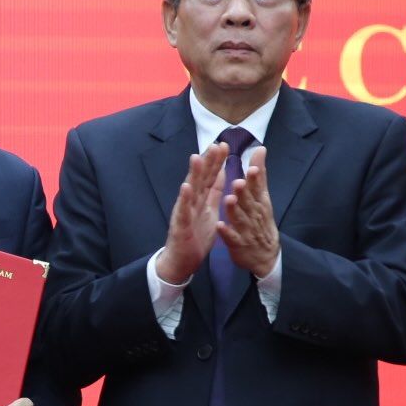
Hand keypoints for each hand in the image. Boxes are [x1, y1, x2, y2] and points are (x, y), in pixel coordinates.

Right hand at [156, 143, 229, 284]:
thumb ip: (213, 191)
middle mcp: (191, 201)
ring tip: (196, 158)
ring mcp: (184, 212)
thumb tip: (221, 172)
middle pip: (200, 178)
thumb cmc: (195, 236)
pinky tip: (186, 188)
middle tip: (215, 145)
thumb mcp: (209, 210)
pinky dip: (184, 199)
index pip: (209, 176)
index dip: (216, 161)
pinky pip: (183, 211)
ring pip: (190, 190)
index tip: (224, 145)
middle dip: (207, 162)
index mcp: (201, 199)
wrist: (182, 260)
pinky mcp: (180, 225)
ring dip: (192, 174)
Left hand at [219, 146, 279, 277]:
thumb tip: (260, 148)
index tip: (253, 167)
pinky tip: (219, 225)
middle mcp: (253, 214)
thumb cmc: (261, 220)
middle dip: (244, 192)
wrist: (265, 254)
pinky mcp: (237, 243)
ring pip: (239, 218)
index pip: (258, 188)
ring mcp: (245, 229)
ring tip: (228, 199)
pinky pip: (231, 237)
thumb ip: (259, 174)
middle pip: (248, 202)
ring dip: (234, 209)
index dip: (256, 178)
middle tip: (238, 181)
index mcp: (259, 201)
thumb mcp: (262, 197)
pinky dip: (225, 232)